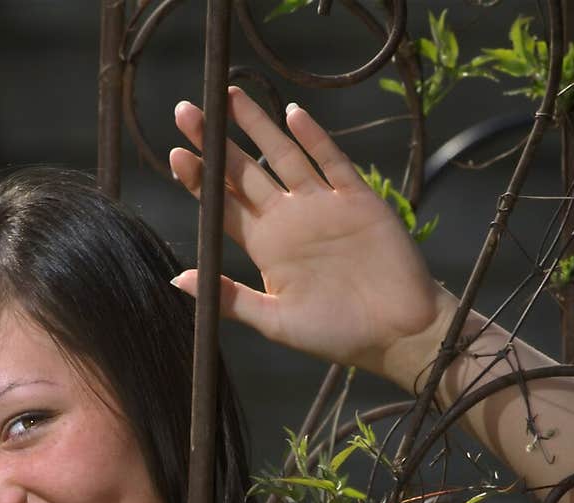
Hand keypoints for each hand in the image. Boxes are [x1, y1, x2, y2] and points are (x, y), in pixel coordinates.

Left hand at [170, 87, 443, 376]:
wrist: (397, 334)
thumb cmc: (335, 336)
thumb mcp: (276, 322)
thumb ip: (231, 299)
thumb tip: (177, 279)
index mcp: (267, 248)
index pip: (225, 206)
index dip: (201, 180)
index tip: (176, 154)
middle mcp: (290, 220)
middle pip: (244, 173)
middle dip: (217, 142)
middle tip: (186, 111)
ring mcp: (323, 206)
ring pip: (283, 157)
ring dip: (258, 127)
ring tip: (231, 96)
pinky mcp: (357, 199)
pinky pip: (332, 162)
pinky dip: (314, 138)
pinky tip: (292, 116)